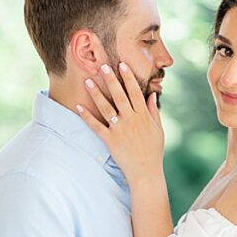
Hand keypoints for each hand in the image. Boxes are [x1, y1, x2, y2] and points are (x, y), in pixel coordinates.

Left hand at [76, 62, 163, 183]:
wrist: (146, 171)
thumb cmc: (153, 150)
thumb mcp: (158, 129)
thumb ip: (154, 111)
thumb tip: (152, 95)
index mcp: (143, 116)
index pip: (135, 92)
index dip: (128, 78)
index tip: (122, 64)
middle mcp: (131, 120)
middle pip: (120, 95)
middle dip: (111, 80)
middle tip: (103, 65)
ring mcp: (119, 129)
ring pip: (106, 108)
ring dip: (96, 93)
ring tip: (88, 81)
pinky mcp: (110, 139)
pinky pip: (96, 126)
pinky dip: (86, 116)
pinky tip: (78, 107)